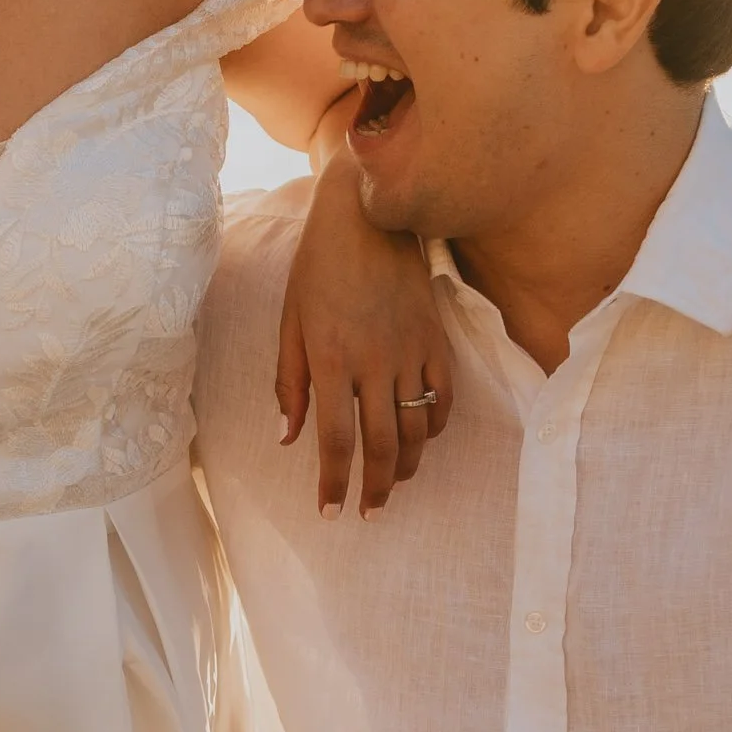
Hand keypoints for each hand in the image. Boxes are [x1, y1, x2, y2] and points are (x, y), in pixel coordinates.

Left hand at [274, 163, 452, 516]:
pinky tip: (420, 442)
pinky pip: (443, 399)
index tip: (330, 512)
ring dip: (405, 467)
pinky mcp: (436, 341)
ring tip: (393, 486)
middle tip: (369, 514)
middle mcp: (374, 361)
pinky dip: (434, 429)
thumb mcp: (290, 321)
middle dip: (374, 489)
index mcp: (330, 358)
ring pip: (416, 429)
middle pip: (381, 445)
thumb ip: (289, 382)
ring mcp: (411, 352)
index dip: (333, 483)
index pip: (334, 439)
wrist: (370, 217)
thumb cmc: (319, 267)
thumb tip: (288, 436)